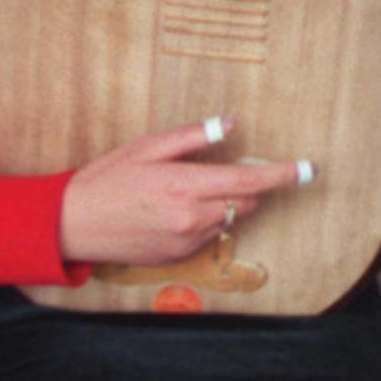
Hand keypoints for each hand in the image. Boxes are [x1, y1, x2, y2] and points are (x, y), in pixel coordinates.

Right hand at [58, 118, 304, 265]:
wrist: (71, 225)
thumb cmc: (106, 179)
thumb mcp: (147, 147)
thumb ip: (192, 137)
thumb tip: (229, 124)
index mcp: (185, 185)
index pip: (249, 180)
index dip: (283, 174)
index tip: (309, 169)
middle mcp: (191, 217)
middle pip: (246, 201)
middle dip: (248, 184)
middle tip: (224, 169)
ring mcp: (186, 241)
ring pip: (229, 220)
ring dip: (225, 203)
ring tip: (187, 190)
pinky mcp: (178, 257)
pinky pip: (209, 236)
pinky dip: (206, 221)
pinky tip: (175, 211)